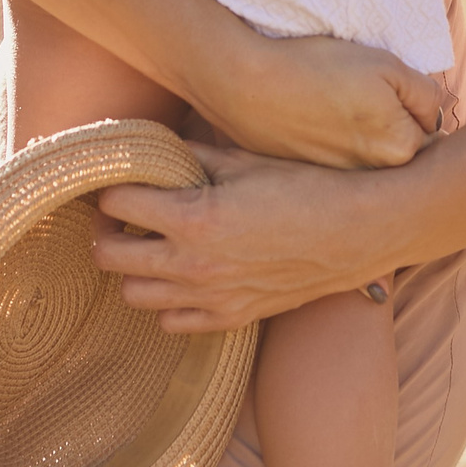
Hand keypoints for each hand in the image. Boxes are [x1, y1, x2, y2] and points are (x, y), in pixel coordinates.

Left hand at [93, 143, 396, 331]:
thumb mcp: (245, 159)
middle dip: (108, 230)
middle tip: (123, 214)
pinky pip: (171, 321)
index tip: (122, 181)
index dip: (113, 187)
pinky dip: (168, 300)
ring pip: (133, 295)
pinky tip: (184, 273)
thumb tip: (153, 145)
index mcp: (193, 216)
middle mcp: (193, 264)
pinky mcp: (231, 318)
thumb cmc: (304, 186)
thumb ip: (191, 154)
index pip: (116, 204)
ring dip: (134, 268)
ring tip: (152, 244)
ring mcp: (210, 297)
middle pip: (110, 256)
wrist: (357, 231)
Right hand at [190, 33, 438, 170]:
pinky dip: (331, 147)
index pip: (430, 133)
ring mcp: (338, 185)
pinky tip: (312, 121)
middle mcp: (373, 178)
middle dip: (393, 131)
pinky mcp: (309, 181)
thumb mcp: (386, 65)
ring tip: (334, 109)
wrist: (244, 84)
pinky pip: (336, 167)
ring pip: (367, 161)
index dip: (415, 108)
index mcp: (399, 150)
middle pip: (399, 154)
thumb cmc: (318, 66)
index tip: (393, 95)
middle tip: (362, 101)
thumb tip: (437, 116)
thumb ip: (425, 94)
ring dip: (361, 142)